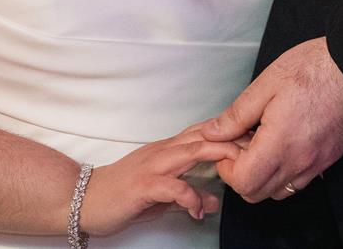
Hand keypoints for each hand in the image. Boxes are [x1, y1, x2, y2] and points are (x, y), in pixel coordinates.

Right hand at [77, 125, 244, 235]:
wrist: (83, 199)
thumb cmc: (121, 195)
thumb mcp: (161, 197)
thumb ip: (188, 194)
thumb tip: (214, 201)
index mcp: (167, 150)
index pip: (203, 133)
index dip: (230, 132)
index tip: (254, 139)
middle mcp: (162, 151)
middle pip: (203, 136)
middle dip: (233, 139)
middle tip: (259, 146)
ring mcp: (152, 166)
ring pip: (190, 152)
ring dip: (217, 156)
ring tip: (238, 167)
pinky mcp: (142, 185)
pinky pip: (172, 187)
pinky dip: (189, 196)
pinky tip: (199, 209)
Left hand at [201, 37, 342, 201]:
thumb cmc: (317, 69)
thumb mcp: (267, 82)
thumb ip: (237, 113)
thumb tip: (213, 131)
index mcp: (281, 143)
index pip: (243, 182)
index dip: (226, 168)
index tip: (225, 145)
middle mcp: (300, 162)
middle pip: (257, 194)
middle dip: (240, 174)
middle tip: (238, 143)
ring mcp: (316, 164)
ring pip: (278, 192)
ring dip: (261, 175)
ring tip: (260, 143)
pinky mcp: (328, 159)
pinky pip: (298, 182)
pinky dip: (282, 173)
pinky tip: (280, 145)